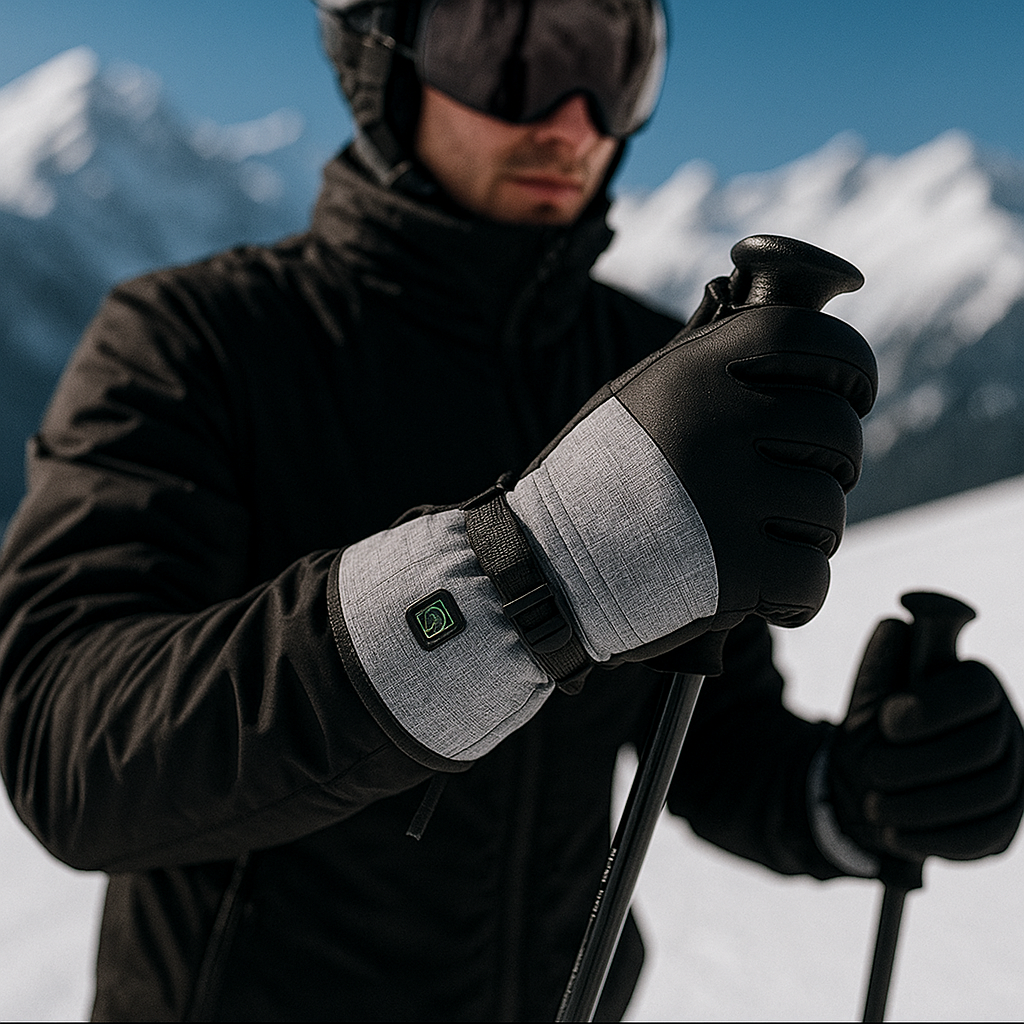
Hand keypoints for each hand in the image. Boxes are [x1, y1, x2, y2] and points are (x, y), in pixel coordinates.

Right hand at [336, 299, 876, 758]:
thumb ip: (716, 367)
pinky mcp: (731, 571)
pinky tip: (763, 593)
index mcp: (693, 372)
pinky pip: (812, 579)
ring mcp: (724, 498)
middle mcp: (714, 424)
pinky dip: (796, 595)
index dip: (852, 366)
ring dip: (808, 534)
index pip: (814, 340)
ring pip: (830, 511)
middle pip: (839, 432)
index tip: (852, 394)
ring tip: (759, 542)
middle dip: (834, 464)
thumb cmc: (597, 480)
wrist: (540, 568)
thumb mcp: (640, 398)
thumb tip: (804, 340)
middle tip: (796, 484)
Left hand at [829, 616, 1023, 869]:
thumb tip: (897, 624)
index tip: (888, 719)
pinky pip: (983, 837)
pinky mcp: (1002, 826)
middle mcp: (1006, 729)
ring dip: (920, 804)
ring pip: (985, 795)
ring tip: (871, 806)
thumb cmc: (875, 731)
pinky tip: (892, 834)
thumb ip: (882, 662)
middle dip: (918, 761)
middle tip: (872, 768)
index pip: (976, 689)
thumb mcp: (868, 696)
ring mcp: (1012, 780)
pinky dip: (933, 838)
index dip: (934, 705)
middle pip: (981, 746)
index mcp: (976, 686)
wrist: (867, 785)